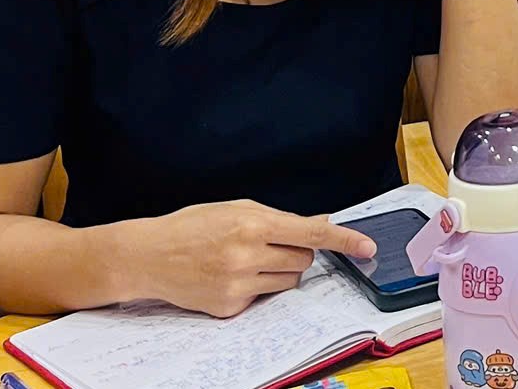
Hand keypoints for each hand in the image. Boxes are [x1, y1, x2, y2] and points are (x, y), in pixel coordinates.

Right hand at [123, 200, 374, 317]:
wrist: (149, 256)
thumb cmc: (194, 226)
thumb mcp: (237, 209)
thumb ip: (278, 218)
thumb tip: (318, 225)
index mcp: (253, 224)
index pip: (311, 233)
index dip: (344, 240)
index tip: (367, 247)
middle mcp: (248, 255)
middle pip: (304, 260)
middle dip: (296, 252)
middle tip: (269, 244)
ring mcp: (238, 285)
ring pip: (289, 282)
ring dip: (279, 271)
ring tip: (248, 260)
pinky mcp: (229, 308)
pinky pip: (264, 299)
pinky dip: (256, 288)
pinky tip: (228, 277)